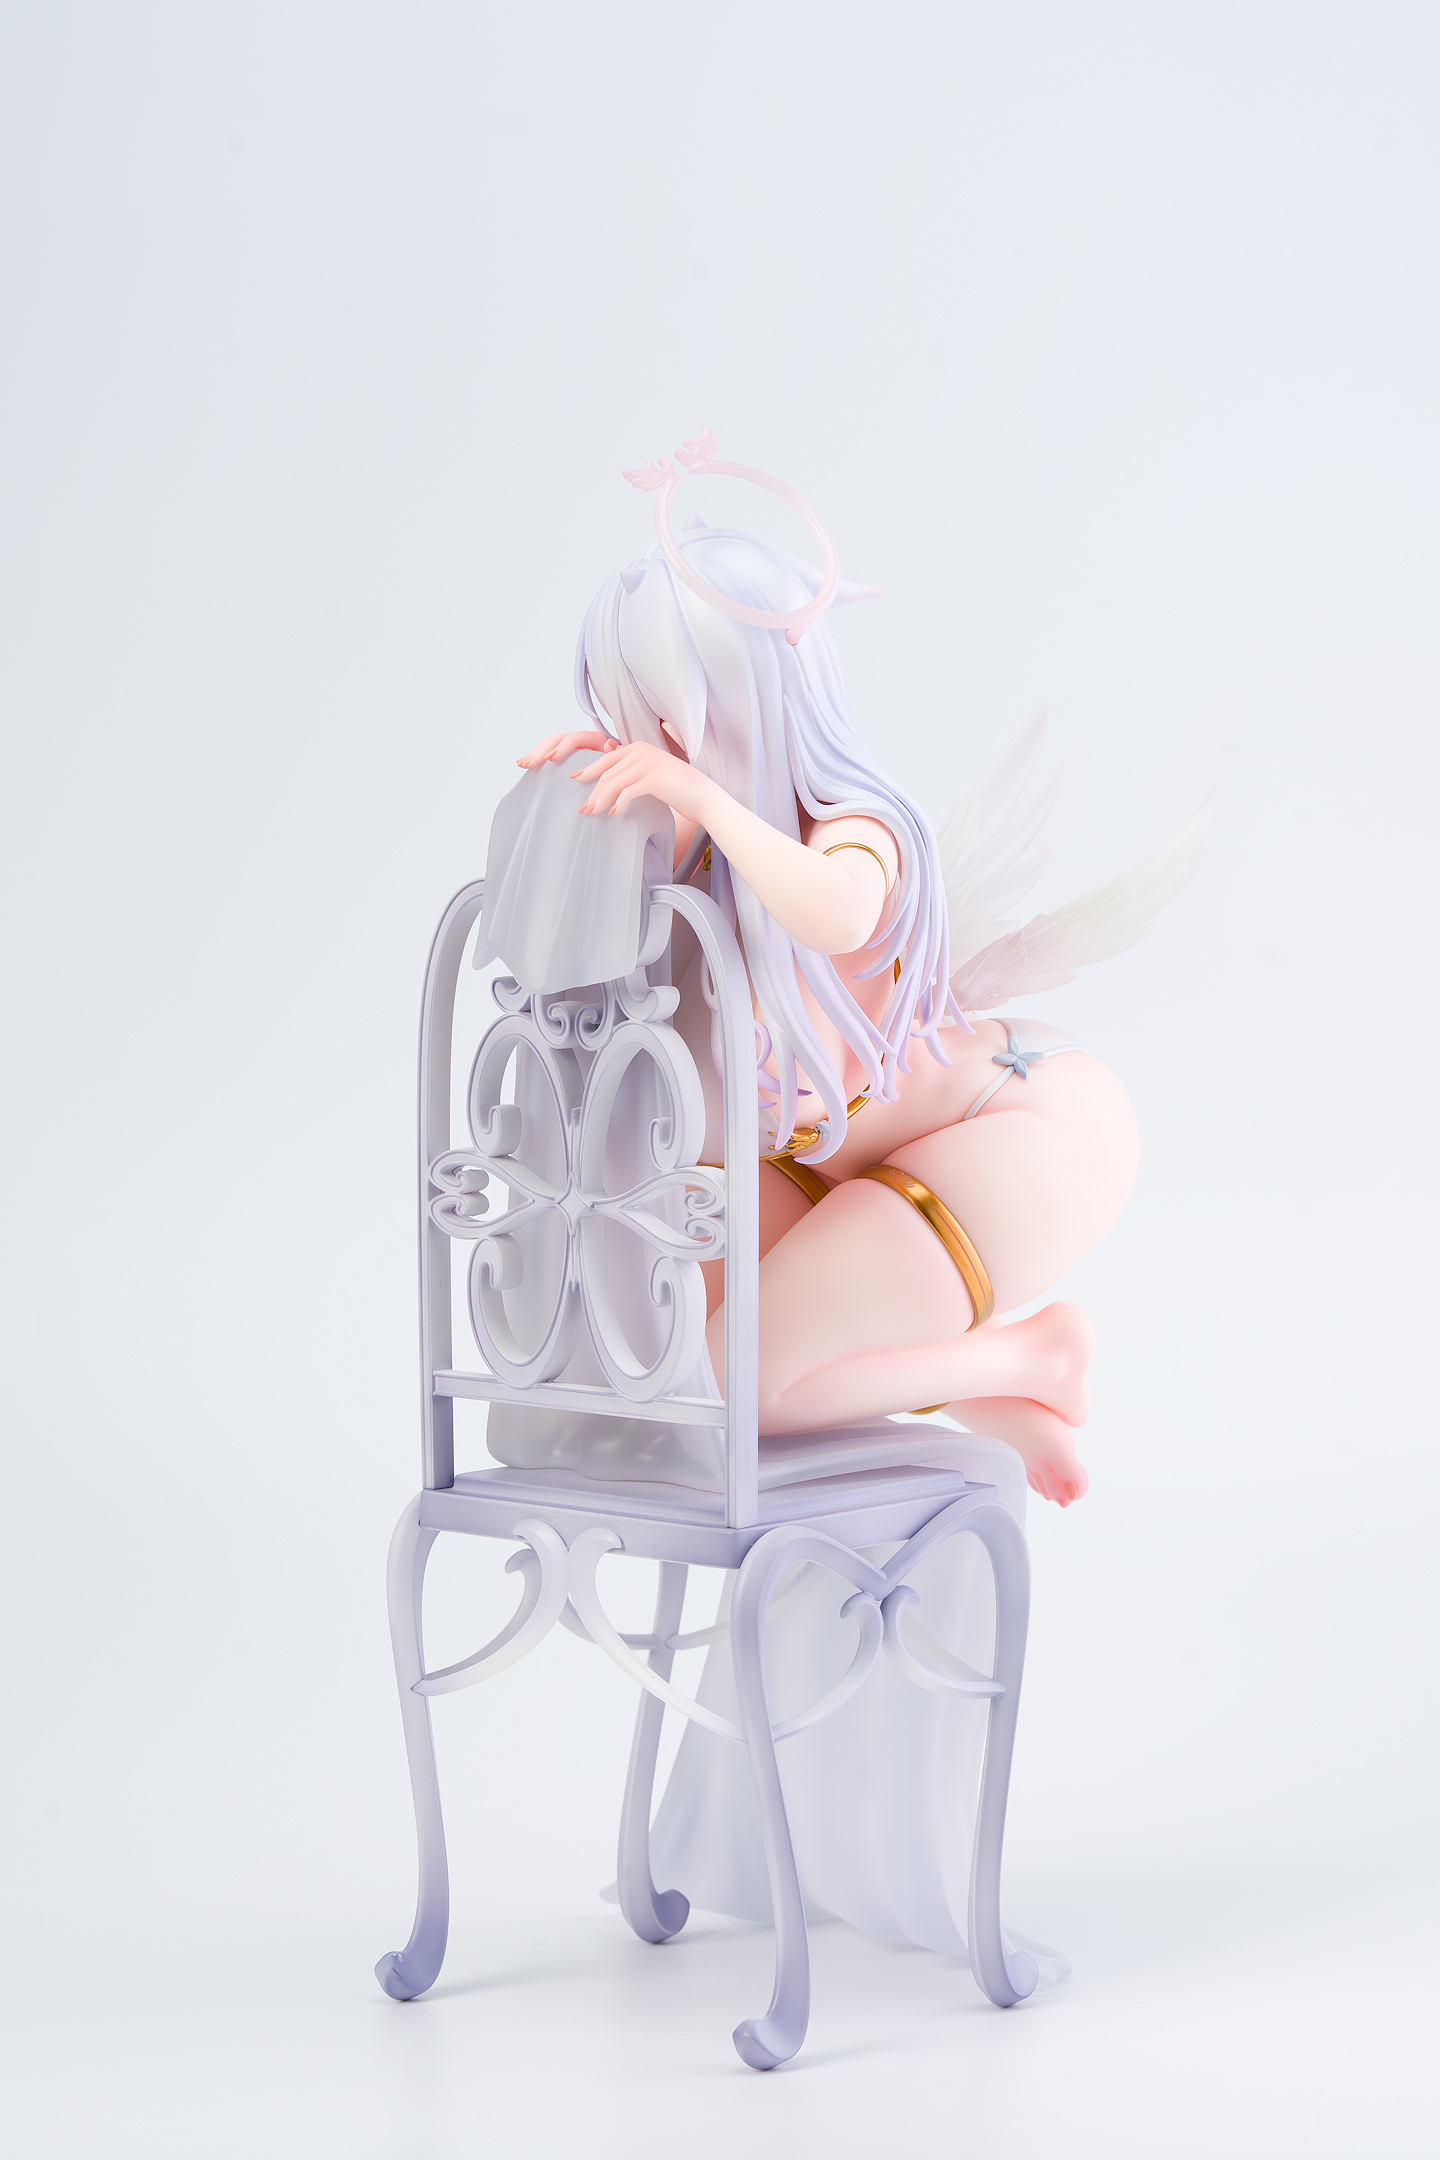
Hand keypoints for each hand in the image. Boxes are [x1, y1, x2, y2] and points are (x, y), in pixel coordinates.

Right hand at [516, 728, 615, 769]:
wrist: (623, 768)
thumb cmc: (623, 766)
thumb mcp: (622, 759)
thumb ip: (616, 753)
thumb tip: (609, 744)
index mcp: (595, 739)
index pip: (575, 739)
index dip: (563, 747)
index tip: (551, 758)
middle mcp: (581, 740)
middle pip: (557, 739)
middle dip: (541, 751)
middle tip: (529, 764)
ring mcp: (572, 747)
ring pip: (549, 744)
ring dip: (535, 753)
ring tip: (522, 764)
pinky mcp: (565, 756)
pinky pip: (547, 752)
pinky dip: (536, 757)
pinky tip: (524, 763)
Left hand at [568, 740, 714, 824]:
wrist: (704, 797)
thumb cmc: (678, 787)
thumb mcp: (652, 771)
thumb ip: (631, 766)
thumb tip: (607, 756)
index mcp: (639, 747)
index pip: (606, 759)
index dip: (589, 771)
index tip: (576, 783)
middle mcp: (642, 751)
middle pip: (606, 771)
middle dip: (592, 791)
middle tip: (583, 808)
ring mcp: (648, 763)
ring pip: (613, 782)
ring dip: (600, 800)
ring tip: (593, 814)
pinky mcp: (653, 779)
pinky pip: (627, 792)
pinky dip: (618, 804)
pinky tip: (615, 813)